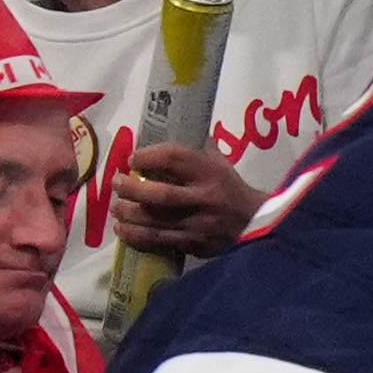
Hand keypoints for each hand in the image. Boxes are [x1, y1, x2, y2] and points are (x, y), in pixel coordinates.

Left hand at [108, 140, 258, 257]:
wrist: (256, 224)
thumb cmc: (231, 188)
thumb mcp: (220, 163)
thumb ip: (195, 149)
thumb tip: (167, 128)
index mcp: (212, 173)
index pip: (176, 159)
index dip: (149, 157)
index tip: (133, 159)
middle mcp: (205, 199)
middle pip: (161, 195)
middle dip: (131, 188)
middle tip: (116, 182)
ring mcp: (199, 225)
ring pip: (155, 222)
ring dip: (128, 214)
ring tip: (116, 208)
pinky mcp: (194, 245)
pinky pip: (159, 242)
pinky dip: (136, 236)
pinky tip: (123, 229)